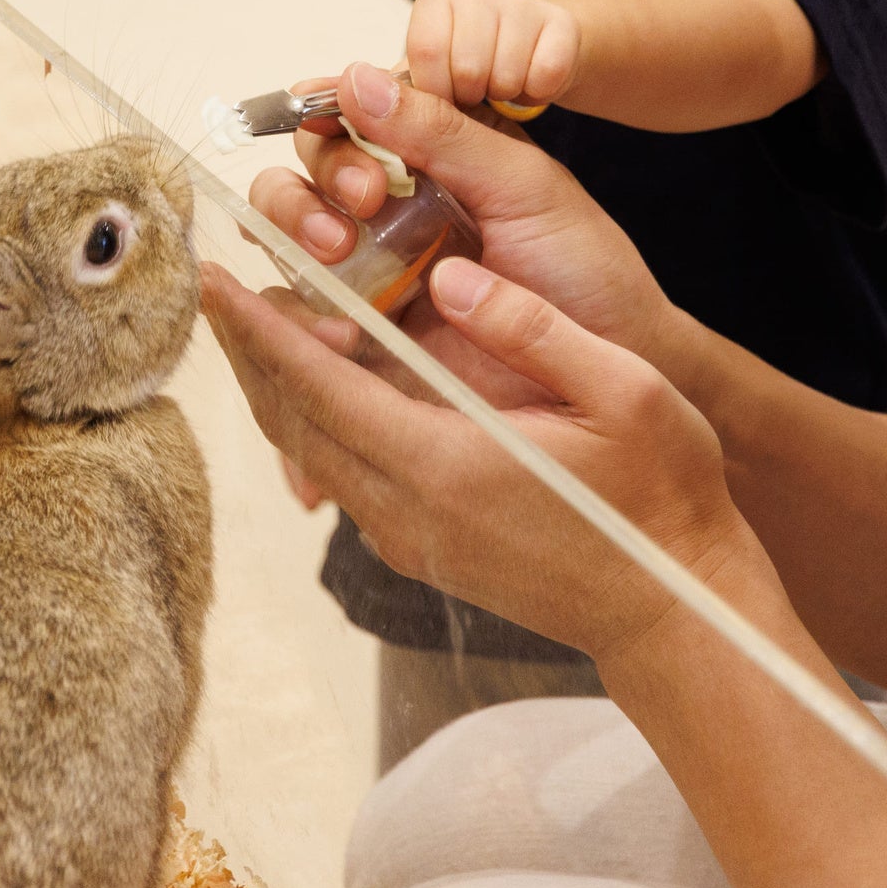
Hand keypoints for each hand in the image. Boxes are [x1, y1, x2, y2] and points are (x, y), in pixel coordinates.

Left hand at [198, 251, 756, 663]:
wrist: (673, 611)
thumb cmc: (661, 500)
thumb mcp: (622, 392)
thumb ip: (531, 328)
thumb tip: (448, 276)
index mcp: (446, 464)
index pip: (320, 387)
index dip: (260, 330)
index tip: (213, 282)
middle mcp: (410, 510)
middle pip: (293, 424)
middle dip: (249, 353)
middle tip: (219, 289)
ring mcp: (411, 540)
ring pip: (310, 455)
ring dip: (278, 390)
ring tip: (260, 326)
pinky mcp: (423, 552)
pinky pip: (343, 479)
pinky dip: (316, 425)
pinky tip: (326, 385)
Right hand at [244, 64, 681, 394]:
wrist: (619, 362)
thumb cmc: (584, 266)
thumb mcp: (523, 185)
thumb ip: (442, 131)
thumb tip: (354, 77)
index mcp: (429, 155)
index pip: (351, 114)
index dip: (325, 106)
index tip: (330, 108)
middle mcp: (391, 207)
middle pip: (310, 168)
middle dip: (321, 170)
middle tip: (367, 196)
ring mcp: (374, 269)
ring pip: (290, 230)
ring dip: (294, 223)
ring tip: (337, 248)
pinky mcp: (366, 333)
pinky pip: (305, 309)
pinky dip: (299, 304)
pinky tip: (336, 317)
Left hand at [405, 0, 580, 114]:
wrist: (538, 52)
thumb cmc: (473, 66)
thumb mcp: (432, 74)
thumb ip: (398, 89)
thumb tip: (359, 88)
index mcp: (436, 1)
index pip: (427, 53)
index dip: (437, 90)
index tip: (444, 96)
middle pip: (467, 69)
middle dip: (472, 97)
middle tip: (478, 90)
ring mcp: (522, 2)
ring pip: (507, 77)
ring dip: (505, 96)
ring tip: (503, 83)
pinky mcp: (562, 23)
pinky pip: (546, 77)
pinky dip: (538, 94)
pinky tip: (532, 80)